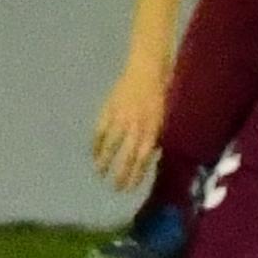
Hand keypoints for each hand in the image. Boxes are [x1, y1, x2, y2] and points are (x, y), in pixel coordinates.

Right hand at [92, 62, 167, 186]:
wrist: (147, 70)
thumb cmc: (158, 96)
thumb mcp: (163, 118)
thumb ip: (155, 138)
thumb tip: (148, 158)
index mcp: (152, 129)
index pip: (143, 158)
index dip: (135, 175)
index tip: (129, 188)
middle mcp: (136, 125)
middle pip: (126, 155)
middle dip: (120, 173)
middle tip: (114, 187)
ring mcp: (121, 117)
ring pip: (110, 144)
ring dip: (104, 161)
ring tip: (100, 173)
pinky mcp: (109, 108)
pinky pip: (100, 130)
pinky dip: (95, 144)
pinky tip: (93, 154)